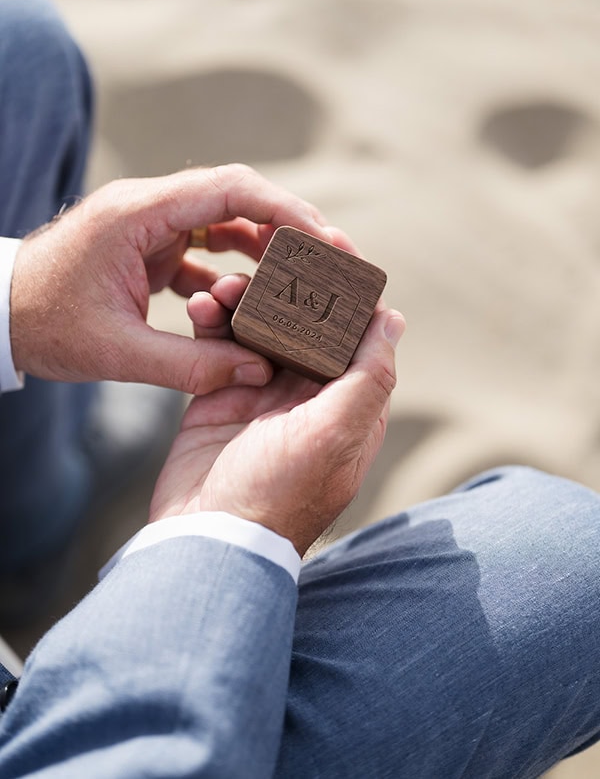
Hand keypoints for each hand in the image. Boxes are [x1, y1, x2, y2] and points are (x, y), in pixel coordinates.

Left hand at [9, 163, 329, 395]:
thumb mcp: (116, 352)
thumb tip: (257, 371)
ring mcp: (150, 224)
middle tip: (332, 260)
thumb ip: (190, 364)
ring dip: (264, 246)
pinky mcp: (149, 246)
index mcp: (139, 214)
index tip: (325, 240)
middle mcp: (150, 207)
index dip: (286, 210)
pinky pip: (205, 245)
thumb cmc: (43, 325)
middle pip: (237, 196)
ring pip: (225, 219)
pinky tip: (253, 299)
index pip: (230, 189)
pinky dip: (233, 267)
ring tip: (303, 280)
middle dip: (288, 225)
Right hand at [149, 272, 404, 554]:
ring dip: (243, 300)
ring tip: (223, 285)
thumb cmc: (277, 492)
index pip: (355, 334)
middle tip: (267, 250)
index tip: (330, 245)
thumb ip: (368, 375)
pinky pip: (218, 345)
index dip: (346, 291)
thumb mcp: (335, 433)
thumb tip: (394, 319)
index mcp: (346, 405)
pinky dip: (211, 322)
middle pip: (303, 323)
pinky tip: (200, 305)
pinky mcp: (219, 396)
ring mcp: (260, 395)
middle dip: (285, 287)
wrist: (206, 537)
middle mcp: (307, 397)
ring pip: (258, 328)